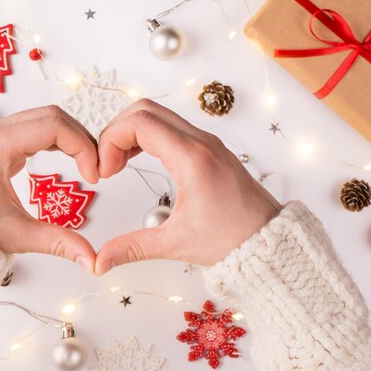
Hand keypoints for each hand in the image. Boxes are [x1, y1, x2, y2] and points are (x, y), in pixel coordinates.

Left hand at [0, 106, 98, 271]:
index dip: (82, 146)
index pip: (54, 126)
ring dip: (68, 137)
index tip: (93, 176)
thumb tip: (94, 261)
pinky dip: (54, 139)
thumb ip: (59, 242)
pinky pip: (32, 128)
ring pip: (42, 118)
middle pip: (51, 115)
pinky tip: (65, 158)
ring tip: (84, 164)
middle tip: (95, 168)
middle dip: (80, 138)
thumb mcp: (17, 236)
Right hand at [95, 99, 280, 274]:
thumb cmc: (233, 239)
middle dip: (117, 131)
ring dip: (131, 132)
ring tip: (118, 164)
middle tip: (107, 165)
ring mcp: (206, 141)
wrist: (271, 240)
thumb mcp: (176, 244)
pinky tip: (137, 160)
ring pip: (157, 114)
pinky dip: (147, 136)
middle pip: (145, 109)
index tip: (105, 171)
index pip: (139, 123)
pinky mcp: (208, 148)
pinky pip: (170, 126)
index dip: (111, 140)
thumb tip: (99, 261)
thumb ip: (132, 248)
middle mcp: (200, 141)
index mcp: (192, 158)